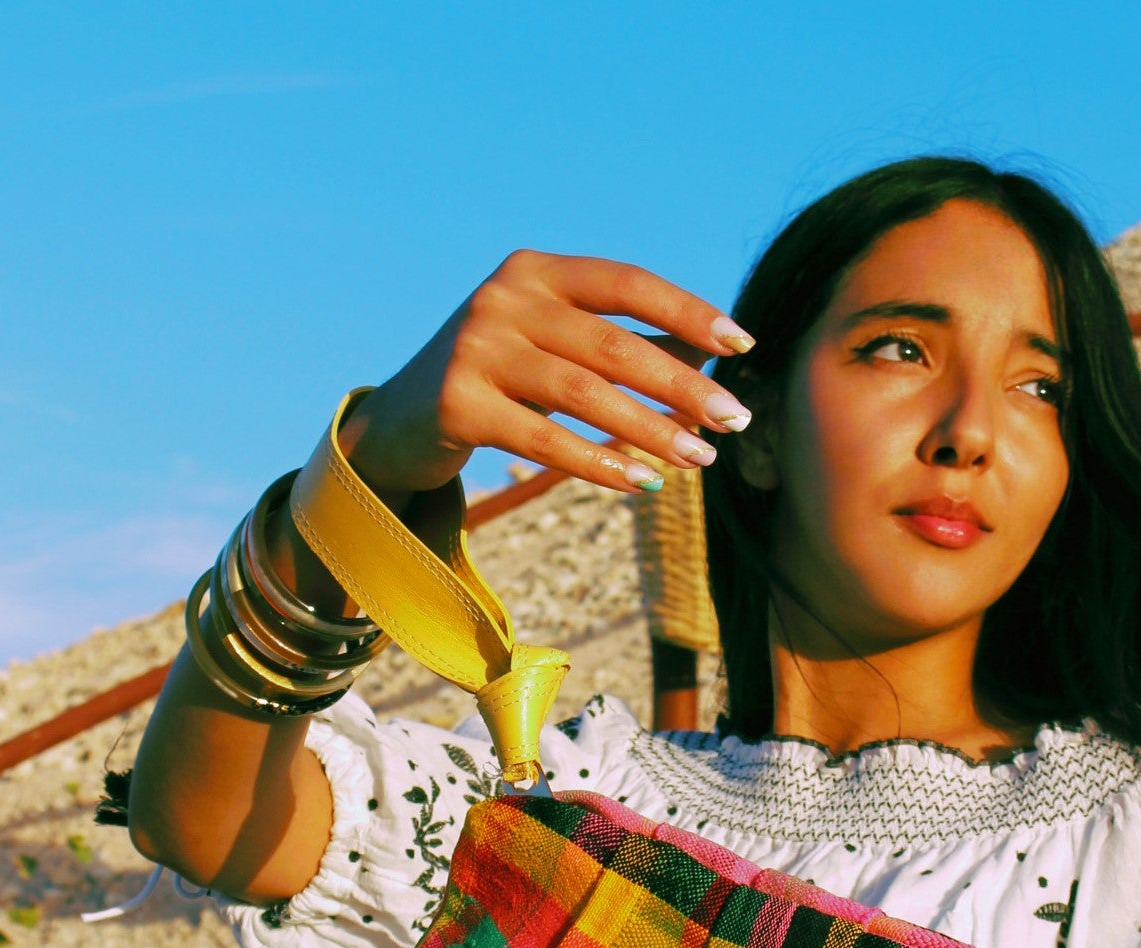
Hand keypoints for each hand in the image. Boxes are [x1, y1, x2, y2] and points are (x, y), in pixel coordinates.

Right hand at [337, 250, 756, 498]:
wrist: (399, 423)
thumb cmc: (495, 382)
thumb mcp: (552, 348)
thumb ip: (617, 345)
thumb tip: (710, 364)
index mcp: (535, 271)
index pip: (626, 283)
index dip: (688, 311)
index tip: (742, 345)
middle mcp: (503, 298)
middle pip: (614, 343)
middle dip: (683, 384)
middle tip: (735, 420)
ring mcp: (476, 348)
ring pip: (584, 393)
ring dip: (651, 429)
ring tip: (698, 458)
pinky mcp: (458, 404)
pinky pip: (544, 439)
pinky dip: (599, 462)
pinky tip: (641, 482)